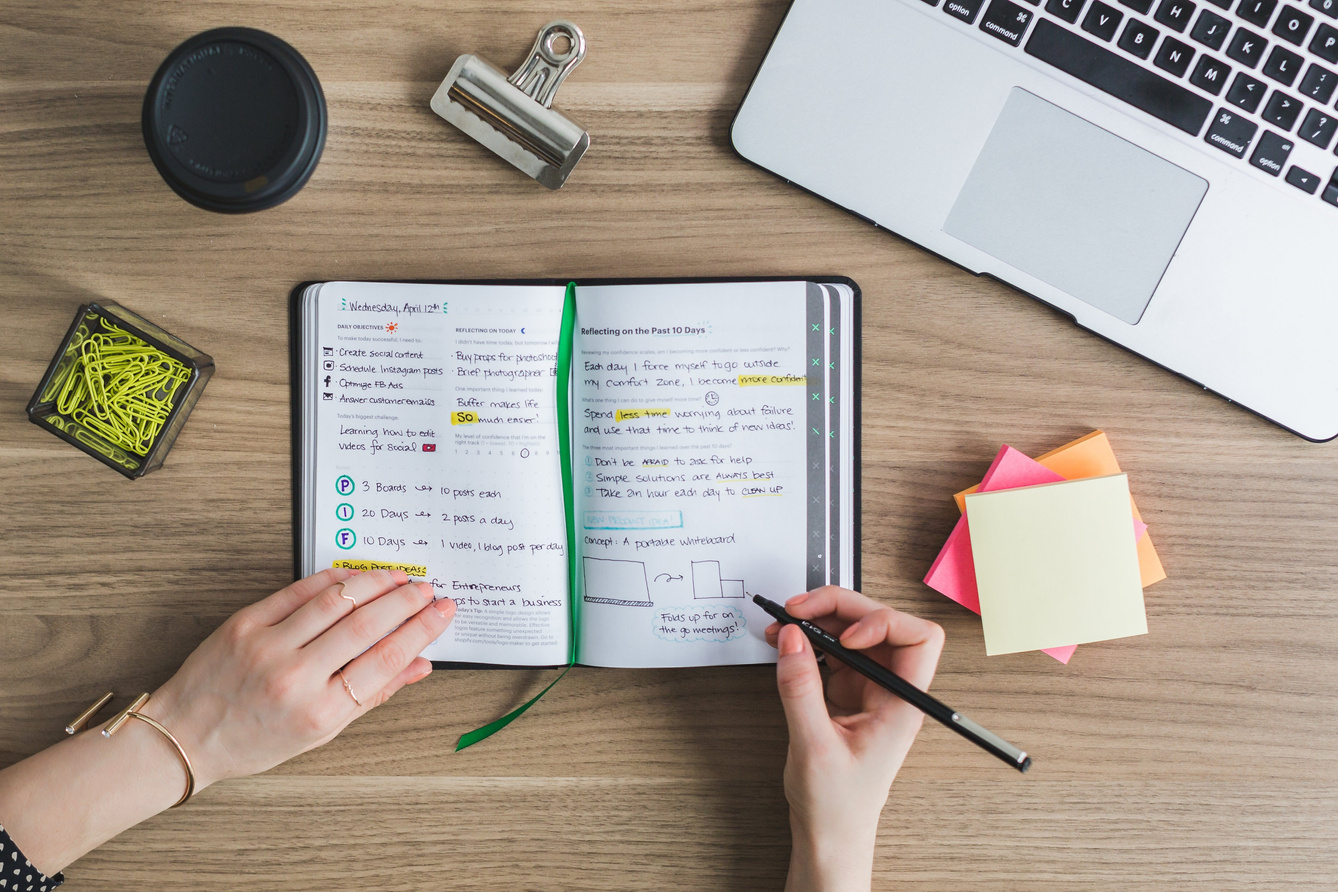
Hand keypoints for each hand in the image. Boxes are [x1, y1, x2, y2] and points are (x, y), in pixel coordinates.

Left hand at [145, 567, 455, 788]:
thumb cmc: (253, 741)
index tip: (441, 612)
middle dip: (405, 601)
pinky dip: (333, 578)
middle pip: (366, 626)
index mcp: (319, 711)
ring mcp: (268, 645)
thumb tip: (419, 666)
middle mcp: (295, 677)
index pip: (386, 660)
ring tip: (397, 577)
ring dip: (375, 582)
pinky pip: (299, 590)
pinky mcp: (246, 622)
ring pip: (337, 600)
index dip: (421, 630)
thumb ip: (373, 695)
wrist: (186, 736)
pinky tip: (355, 576)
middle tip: (426, 589)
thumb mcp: (321, 732)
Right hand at [764, 586, 944, 891]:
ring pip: (854, 631)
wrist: (829, 833)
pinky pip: (831, 650)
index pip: (918, 640)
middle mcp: (890, 691)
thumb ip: (800, 690)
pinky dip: (808, 639)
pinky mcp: (846, 691)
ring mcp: (868, 689)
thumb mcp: (814, 747)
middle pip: (881, 624)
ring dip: (820, 619)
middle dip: (841, 608)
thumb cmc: (838, 805)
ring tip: (785, 621)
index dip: (884, 624)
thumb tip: (793, 639)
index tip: (846, 637)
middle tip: (799, 608)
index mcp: (902, 706)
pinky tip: (786, 641)